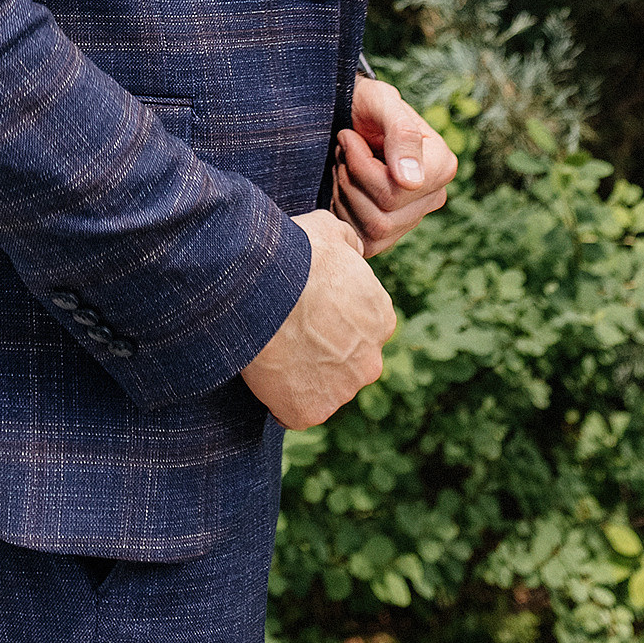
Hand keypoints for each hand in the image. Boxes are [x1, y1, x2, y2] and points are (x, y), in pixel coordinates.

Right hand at [240, 210, 393, 428]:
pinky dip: (282, 398)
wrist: (263, 289)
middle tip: (289, 331)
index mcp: (381, 318)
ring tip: (273, 347)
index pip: (362, 327)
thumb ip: (349, 243)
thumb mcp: (329, 230)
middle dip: (324, 352)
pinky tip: (265, 371)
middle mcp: (371, 360)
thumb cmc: (296, 255)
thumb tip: (355, 252)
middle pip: (348, 362)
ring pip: (324, 388)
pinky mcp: (311, 412)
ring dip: (303, 375)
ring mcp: (342, 391)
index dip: (333, 319)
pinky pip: (296, 410)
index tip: (308, 311)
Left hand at [332, 75, 457, 256]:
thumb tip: (412, 182)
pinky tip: (341, 185)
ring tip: (341, 165)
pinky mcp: (388, 232)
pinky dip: (343, 214)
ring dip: (345, 195)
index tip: (348, 136)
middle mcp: (432, 197)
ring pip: (373, 231)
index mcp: (441, 166)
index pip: (396, 191)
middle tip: (341, 150)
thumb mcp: (379, 101)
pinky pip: (365, 242)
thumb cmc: (364, 103)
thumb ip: (401, 133)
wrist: (347, 113)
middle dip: (350, 180)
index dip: (361, 165)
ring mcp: (411, 218)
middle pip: (384, 216)